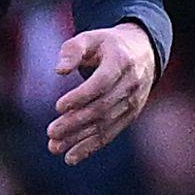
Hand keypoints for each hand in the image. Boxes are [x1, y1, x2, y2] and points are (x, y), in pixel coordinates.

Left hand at [46, 24, 159, 162]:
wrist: (143, 52)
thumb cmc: (108, 45)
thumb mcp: (90, 38)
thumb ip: (72, 50)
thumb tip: (59, 70)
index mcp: (121, 61)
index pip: (101, 83)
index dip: (80, 97)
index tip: (58, 106)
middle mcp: (131, 84)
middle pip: (102, 108)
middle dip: (75, 122)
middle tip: (51, 132)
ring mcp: (133, 102)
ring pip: (105, 124)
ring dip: (79, 138)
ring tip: (54, 147)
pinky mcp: (130, 115)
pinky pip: (110, 134)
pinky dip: (90, 147)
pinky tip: (71, 157)